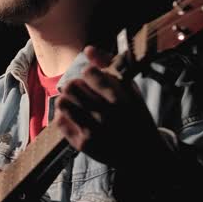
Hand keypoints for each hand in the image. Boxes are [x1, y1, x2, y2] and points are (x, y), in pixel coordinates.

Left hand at [53, 45, 174, 172]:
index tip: (93, 78)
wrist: (142, 152)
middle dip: (75, 85)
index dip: (88, 72)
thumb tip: (88, 48)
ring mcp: (93, 131)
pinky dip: (65, 116)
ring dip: (68, 99)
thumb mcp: (131, 90)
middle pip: (71, 86)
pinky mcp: (82, 145)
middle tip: (82, 90)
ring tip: (77, 102)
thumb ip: (110, 67)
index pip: (88, 72)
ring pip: (63, 103)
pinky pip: (60, 121)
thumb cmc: (135, 116)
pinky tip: (76, 117)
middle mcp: (105, 115)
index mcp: (119, 99)